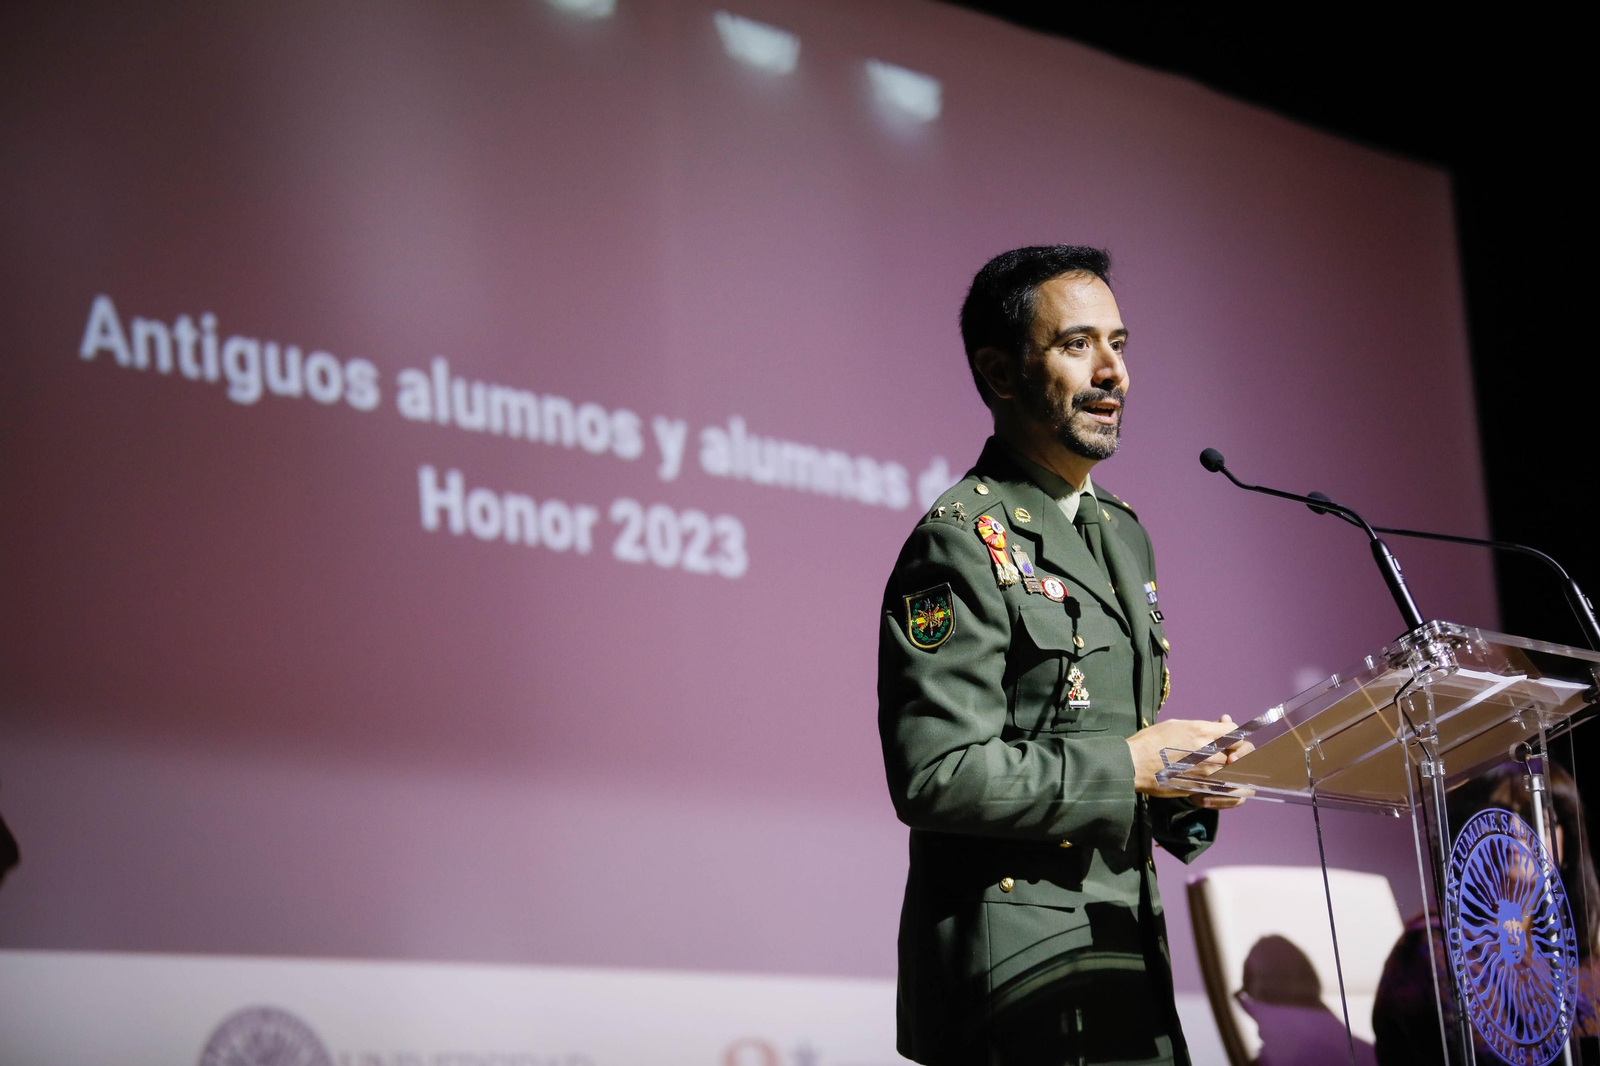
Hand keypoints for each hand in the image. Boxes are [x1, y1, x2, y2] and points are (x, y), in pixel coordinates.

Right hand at [1127, 717, 1250, 799]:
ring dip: (1231, 768)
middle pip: (1239, 752)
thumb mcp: (1176, 725)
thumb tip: (1218, 727)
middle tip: (1231, 753)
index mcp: (1202, 731)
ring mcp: (1205, 771)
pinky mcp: (1200, 786)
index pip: (1235, 732)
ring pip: (1232, 770)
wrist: (1134, 765)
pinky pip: (1221, 784)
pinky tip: (1212, 777)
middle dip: (1237, 752)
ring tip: (1222, 766)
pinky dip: (1221, 781)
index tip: (1230, 738)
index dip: (1235, 734)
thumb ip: (1201, 727)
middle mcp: (1208, 751)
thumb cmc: (1151, 741)